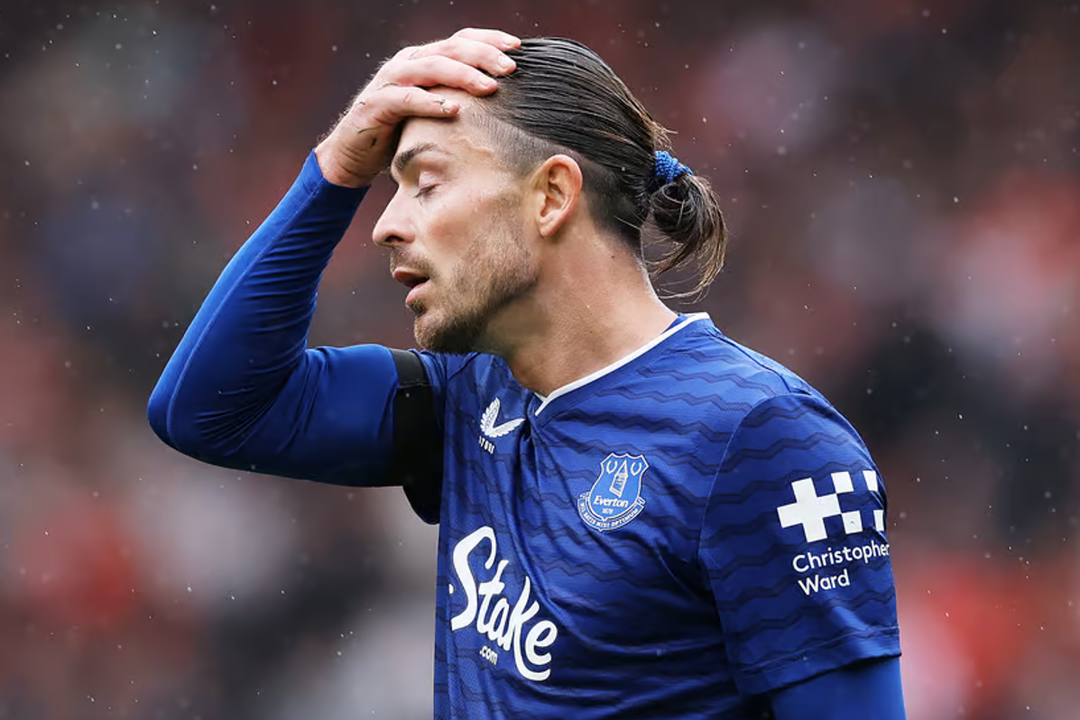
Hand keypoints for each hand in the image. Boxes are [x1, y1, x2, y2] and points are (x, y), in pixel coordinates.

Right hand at [315, 28, 520, 187]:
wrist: (353, 156)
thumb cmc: (401, 133)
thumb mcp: (436, 113)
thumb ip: (460, 100)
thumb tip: (505, 106)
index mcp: (425, 60)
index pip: (460, 40)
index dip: (489, 39)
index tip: (519, 47)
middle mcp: (408, 63)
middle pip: (450, 48)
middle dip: (483, 55)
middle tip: (510, 68)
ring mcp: (391, 82)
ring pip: (431, 68)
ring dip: (463, 75)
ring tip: (489, 87)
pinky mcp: (376, 105)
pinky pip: (406, 99)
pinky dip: (430, 102)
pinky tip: (453, 108)